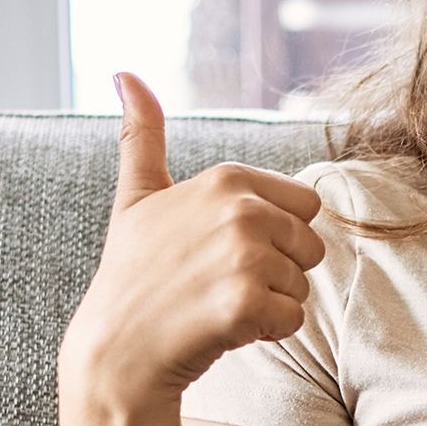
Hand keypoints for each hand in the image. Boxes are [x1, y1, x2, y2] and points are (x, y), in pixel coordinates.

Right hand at [59, 73, 328, 414]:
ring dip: (270, 304)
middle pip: (311, 245)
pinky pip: (293, 319)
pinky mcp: (247, 304)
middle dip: (278, 271)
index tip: (219, 251)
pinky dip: (265, 333)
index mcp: (225, 179)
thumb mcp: (136, 198)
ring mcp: (244, 257)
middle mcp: (239, 210)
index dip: (271, 236)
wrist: (116, 353)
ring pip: (302, 285)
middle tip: (219, 283)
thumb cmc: (131, 276)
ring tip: (217, 306)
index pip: (303, 206)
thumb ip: (142, 136)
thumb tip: (125, 72)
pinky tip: (222, 329)